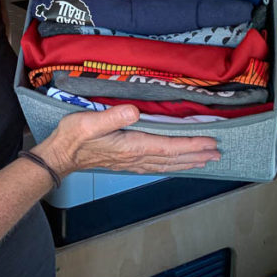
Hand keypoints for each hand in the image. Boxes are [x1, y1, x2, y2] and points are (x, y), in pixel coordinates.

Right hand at [33, 105, 220, 176]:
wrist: (60, 155)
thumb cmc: (74, 137)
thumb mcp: (89, 122)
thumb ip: (113, 116)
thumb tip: (134, 111)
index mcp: (131, 146)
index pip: (169, 146)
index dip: (191, 144)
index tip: (210, 142)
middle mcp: (136, 157)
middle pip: (173, 158)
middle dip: (197, 155)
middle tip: (217, 154)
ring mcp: (132, 163)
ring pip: (167, 164)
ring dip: (188, 162)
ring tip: (205, 160)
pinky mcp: (127, 163)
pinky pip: (157, 165)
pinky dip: (172, 164)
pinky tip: (176, 164)